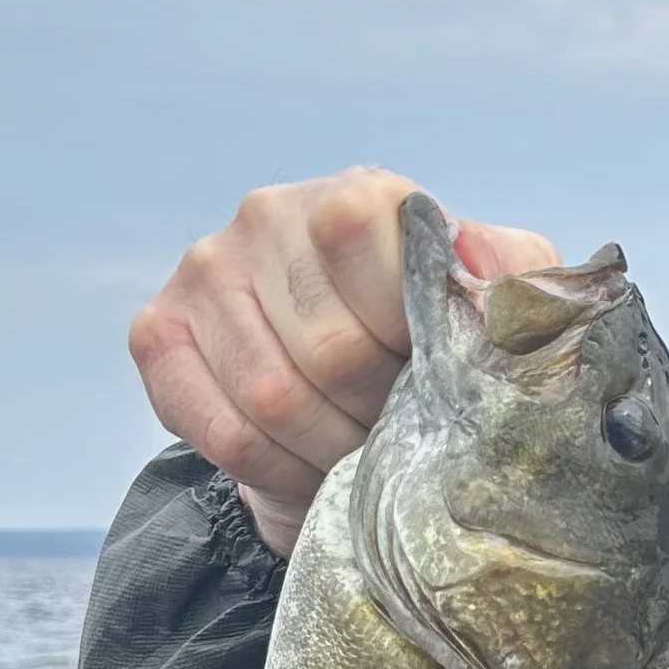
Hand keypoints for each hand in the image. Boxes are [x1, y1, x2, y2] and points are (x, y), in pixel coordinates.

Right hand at [129, 165, 560, 555]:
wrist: (353, 389)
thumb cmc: (432, 336)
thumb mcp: (498, 308)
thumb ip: (511, 280)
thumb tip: (476, 266)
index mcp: (358, 197)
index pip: (359, 238)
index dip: (404, 331)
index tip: (430, 367)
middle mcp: (269, 216)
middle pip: (329, 349)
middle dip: (379, 414)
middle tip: (404, 432)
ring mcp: (205, 271)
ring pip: (271, 399)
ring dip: (331, 452)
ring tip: (363, 454)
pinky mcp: (158, 333)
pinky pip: (220, 431)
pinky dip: (275, 472)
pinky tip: (308, 468)